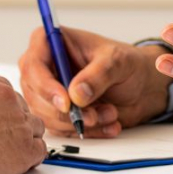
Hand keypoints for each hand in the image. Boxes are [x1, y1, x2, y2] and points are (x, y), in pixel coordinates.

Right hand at [0, 64, 45, 173]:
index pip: (0, 89)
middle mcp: (5, 95)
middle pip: (18, 106)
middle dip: (11, 120)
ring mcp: (19, 120)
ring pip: (33, 125)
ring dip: (24, 136)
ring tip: (9, 150)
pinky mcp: (26, 147)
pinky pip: (39, 149)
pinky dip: (31, 156)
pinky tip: (18, 162)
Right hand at [18, 27, 172, 137]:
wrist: (139, 86)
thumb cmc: (125, 64)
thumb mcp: (117, 61)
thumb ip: (98, 74)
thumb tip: (76, 94)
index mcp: (50, 42)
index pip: (33, 65)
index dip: (46, 86)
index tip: (67, 103)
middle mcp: (44, 67)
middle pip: (36, 95)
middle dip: (68, 112)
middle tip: (94, 115)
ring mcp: (47, 92)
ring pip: (49, 117)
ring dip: (81, 122)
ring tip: (110, 113)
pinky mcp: (56, 112)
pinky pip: (62, 130)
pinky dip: (87, 131)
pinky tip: (107, 123)